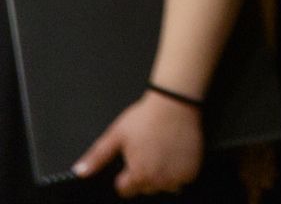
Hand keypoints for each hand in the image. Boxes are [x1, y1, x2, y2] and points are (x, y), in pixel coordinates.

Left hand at [73, 89, 202, 196]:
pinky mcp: (191, 171)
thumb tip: (78, 172)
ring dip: (163, 174)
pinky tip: (175, 153)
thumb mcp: (117, 134)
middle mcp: (158, 181)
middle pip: (146, 187)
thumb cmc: (145, 116)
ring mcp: (177, 177)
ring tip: (163, 150)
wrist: (175, 101)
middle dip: (145, 173)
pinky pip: (183, 180)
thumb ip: (97, 156)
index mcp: (139, 175)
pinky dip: (179, 171)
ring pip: (164, 186)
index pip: (125, 189)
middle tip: (149, 149)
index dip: (126, 174)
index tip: (133, 157)